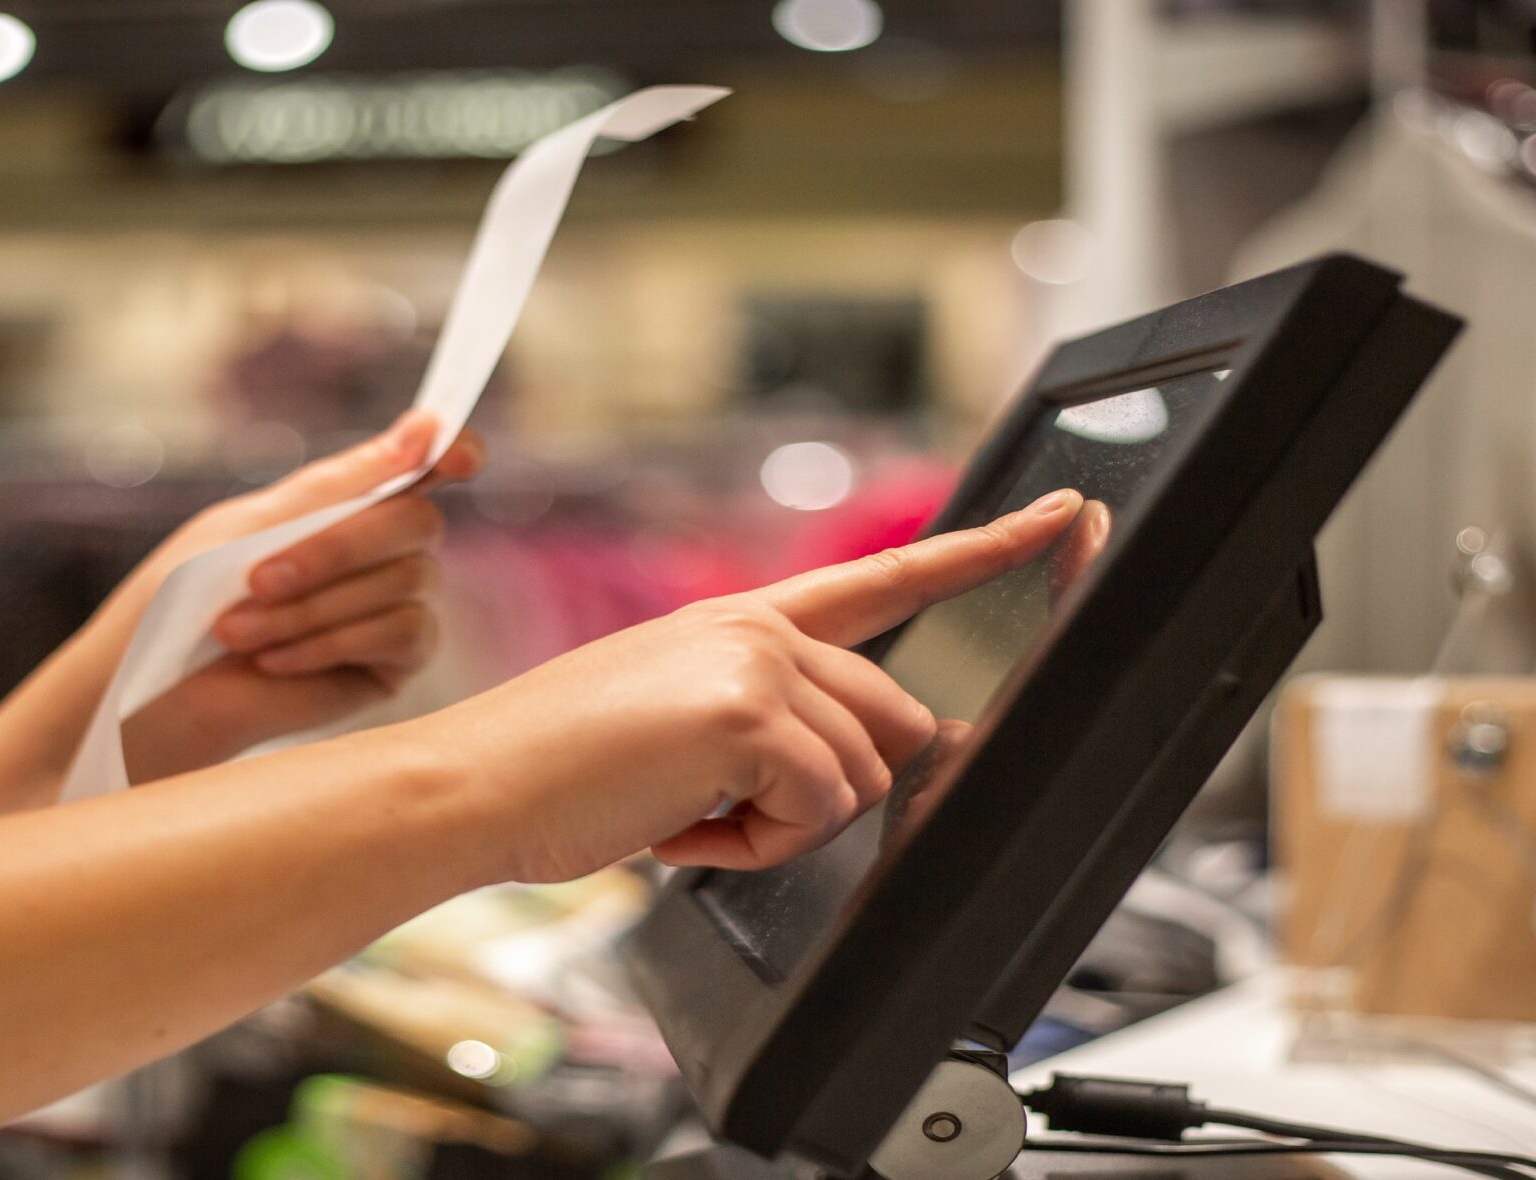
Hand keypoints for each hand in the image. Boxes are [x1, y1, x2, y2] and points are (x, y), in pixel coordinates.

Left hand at [103, 412, 487, 776]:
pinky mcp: (397, 663)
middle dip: (334, 549)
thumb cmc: (192, 598)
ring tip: (236, 631)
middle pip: (417, 520)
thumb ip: (338, 484)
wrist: (161, 691)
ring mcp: (401, 605)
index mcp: (352, 500)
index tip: (454, 455)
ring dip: (309, 607)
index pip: (428, 462)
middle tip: (255, 580)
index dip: (453, 450)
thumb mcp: (254, 523)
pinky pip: (400, 632)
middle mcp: (389, 549)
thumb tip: (425, 429)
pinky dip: (328, 642)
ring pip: (403, 581)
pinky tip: (272, 661)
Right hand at [410, 488, 1085, 882]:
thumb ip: (773, 721)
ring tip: (682, 809)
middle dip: (827, 793)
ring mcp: (757, 661)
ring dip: (780, 826)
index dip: (986, 550)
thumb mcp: (677, 724)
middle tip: (717, 807)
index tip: (1063, 516)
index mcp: (747, 619)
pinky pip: (818, 810)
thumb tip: (870, 759)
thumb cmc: (557, 770)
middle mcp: (761, 626)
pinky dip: (754, 846)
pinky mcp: (748, 712)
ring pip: (861, 778)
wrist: (472, 785)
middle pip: (894, 725)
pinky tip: (678, 823)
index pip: (889, 578)